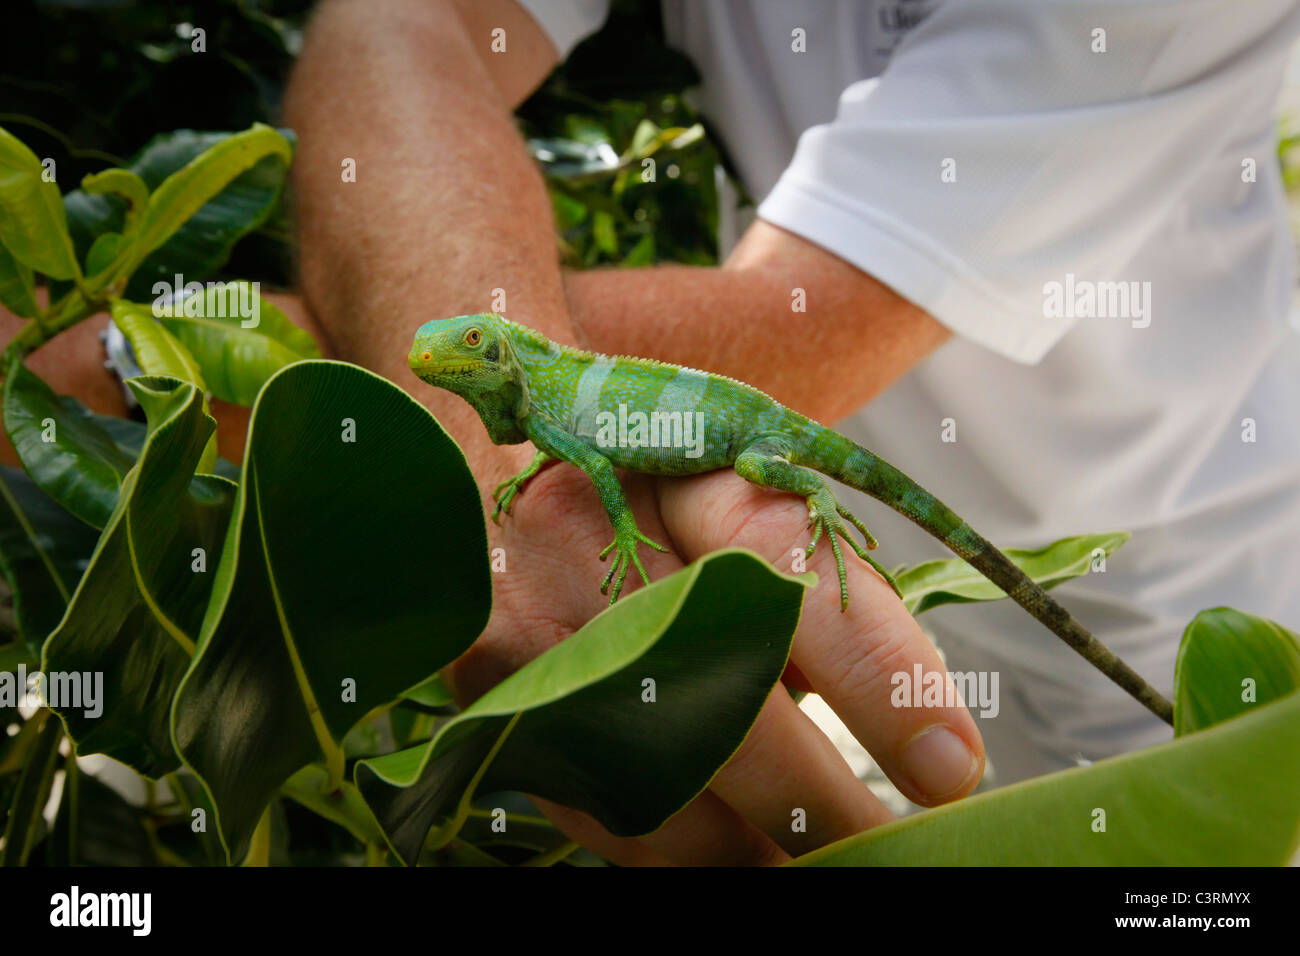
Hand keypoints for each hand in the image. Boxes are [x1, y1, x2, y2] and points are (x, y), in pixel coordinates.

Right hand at [448, 451, 986, 864]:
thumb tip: (924, 746)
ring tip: (809, 850)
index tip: (949, 764)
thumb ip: (818, 604)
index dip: (874, 669)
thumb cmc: (664, 517)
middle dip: (815, 793)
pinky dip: (679, 845)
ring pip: (655, 770)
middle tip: (884, 842)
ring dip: (749, 840)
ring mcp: (526, 613)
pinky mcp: (488, 690)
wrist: (513, 501)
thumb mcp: (743, 523)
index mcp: (677, 472)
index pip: (785, 563)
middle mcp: (588, 530)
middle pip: (715, 688)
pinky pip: (598, 801)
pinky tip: (733, 845)